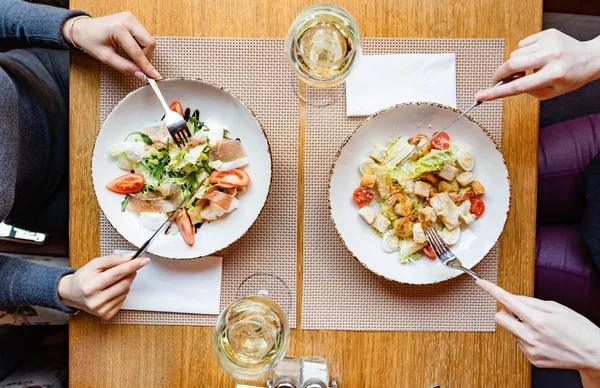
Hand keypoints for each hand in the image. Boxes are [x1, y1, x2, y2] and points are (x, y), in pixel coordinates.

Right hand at [57, 254, 148, 319]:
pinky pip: (123, 300)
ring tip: (114, 279)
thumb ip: (114, 259)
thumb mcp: (95, 263)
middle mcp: (95, 300)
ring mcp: (101, 310)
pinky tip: (112, 290)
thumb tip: (132, 257)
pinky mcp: (106, 315)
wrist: (72, 293)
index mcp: (91, 286)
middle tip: (130, 266)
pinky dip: (122, 292)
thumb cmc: (84, 277)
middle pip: (124, 283)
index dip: (133, 266)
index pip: (117, 274)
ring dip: (126, 282)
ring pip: (126, 291)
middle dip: (131, 273)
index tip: (144, 260)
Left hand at [62, 12, 159, 79]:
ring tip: (131, 56)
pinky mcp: (132, 20)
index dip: (146, 66)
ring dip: (144, 51)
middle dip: (146, 57)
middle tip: (137, 65)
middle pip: (149, 43)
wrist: (82, 28)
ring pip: (148, 39)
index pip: (138, 51)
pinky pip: (144, 36)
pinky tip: (131, 48)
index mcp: (118, 28)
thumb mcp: (105, 57)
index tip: (154, 76)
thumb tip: (140, 75)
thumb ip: (124, 67)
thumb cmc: (90, 40)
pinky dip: (141, 46)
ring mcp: (131, 18)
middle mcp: (127, 20)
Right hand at [476, 29, 599, 101]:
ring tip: (528, 68)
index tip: (480, 96)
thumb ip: (525, 90)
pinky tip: (535, 56)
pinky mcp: (547, 33)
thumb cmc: (569, 78)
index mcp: (553, 75)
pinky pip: (523, 44)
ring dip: (515, 64)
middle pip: (512, 64)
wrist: (590, 58)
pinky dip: (524, 52)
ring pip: (515, 54)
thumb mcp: (549, 93)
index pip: (518, 86)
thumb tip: (504, 84)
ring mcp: (549, 42)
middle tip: (497, 81)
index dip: (496, 92)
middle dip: (500, 74)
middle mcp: (551, 57)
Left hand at [477, 280, 599, 385]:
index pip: (507, 301)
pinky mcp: (532, 359)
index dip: (492, 290)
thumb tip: (512, 298)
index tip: (480, 283)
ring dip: (519, 325)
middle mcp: (531, 336)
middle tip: (521, 311)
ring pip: (510, 331)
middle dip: (506, 312)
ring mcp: (530, 350)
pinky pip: (519, 342)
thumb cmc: (578, 328)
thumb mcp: (556, 307)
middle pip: (499, 318)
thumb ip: (530, 302)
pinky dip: (526, 337)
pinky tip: (542, 339)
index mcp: (538, 320)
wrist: (593, 354)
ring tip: (541, 328)